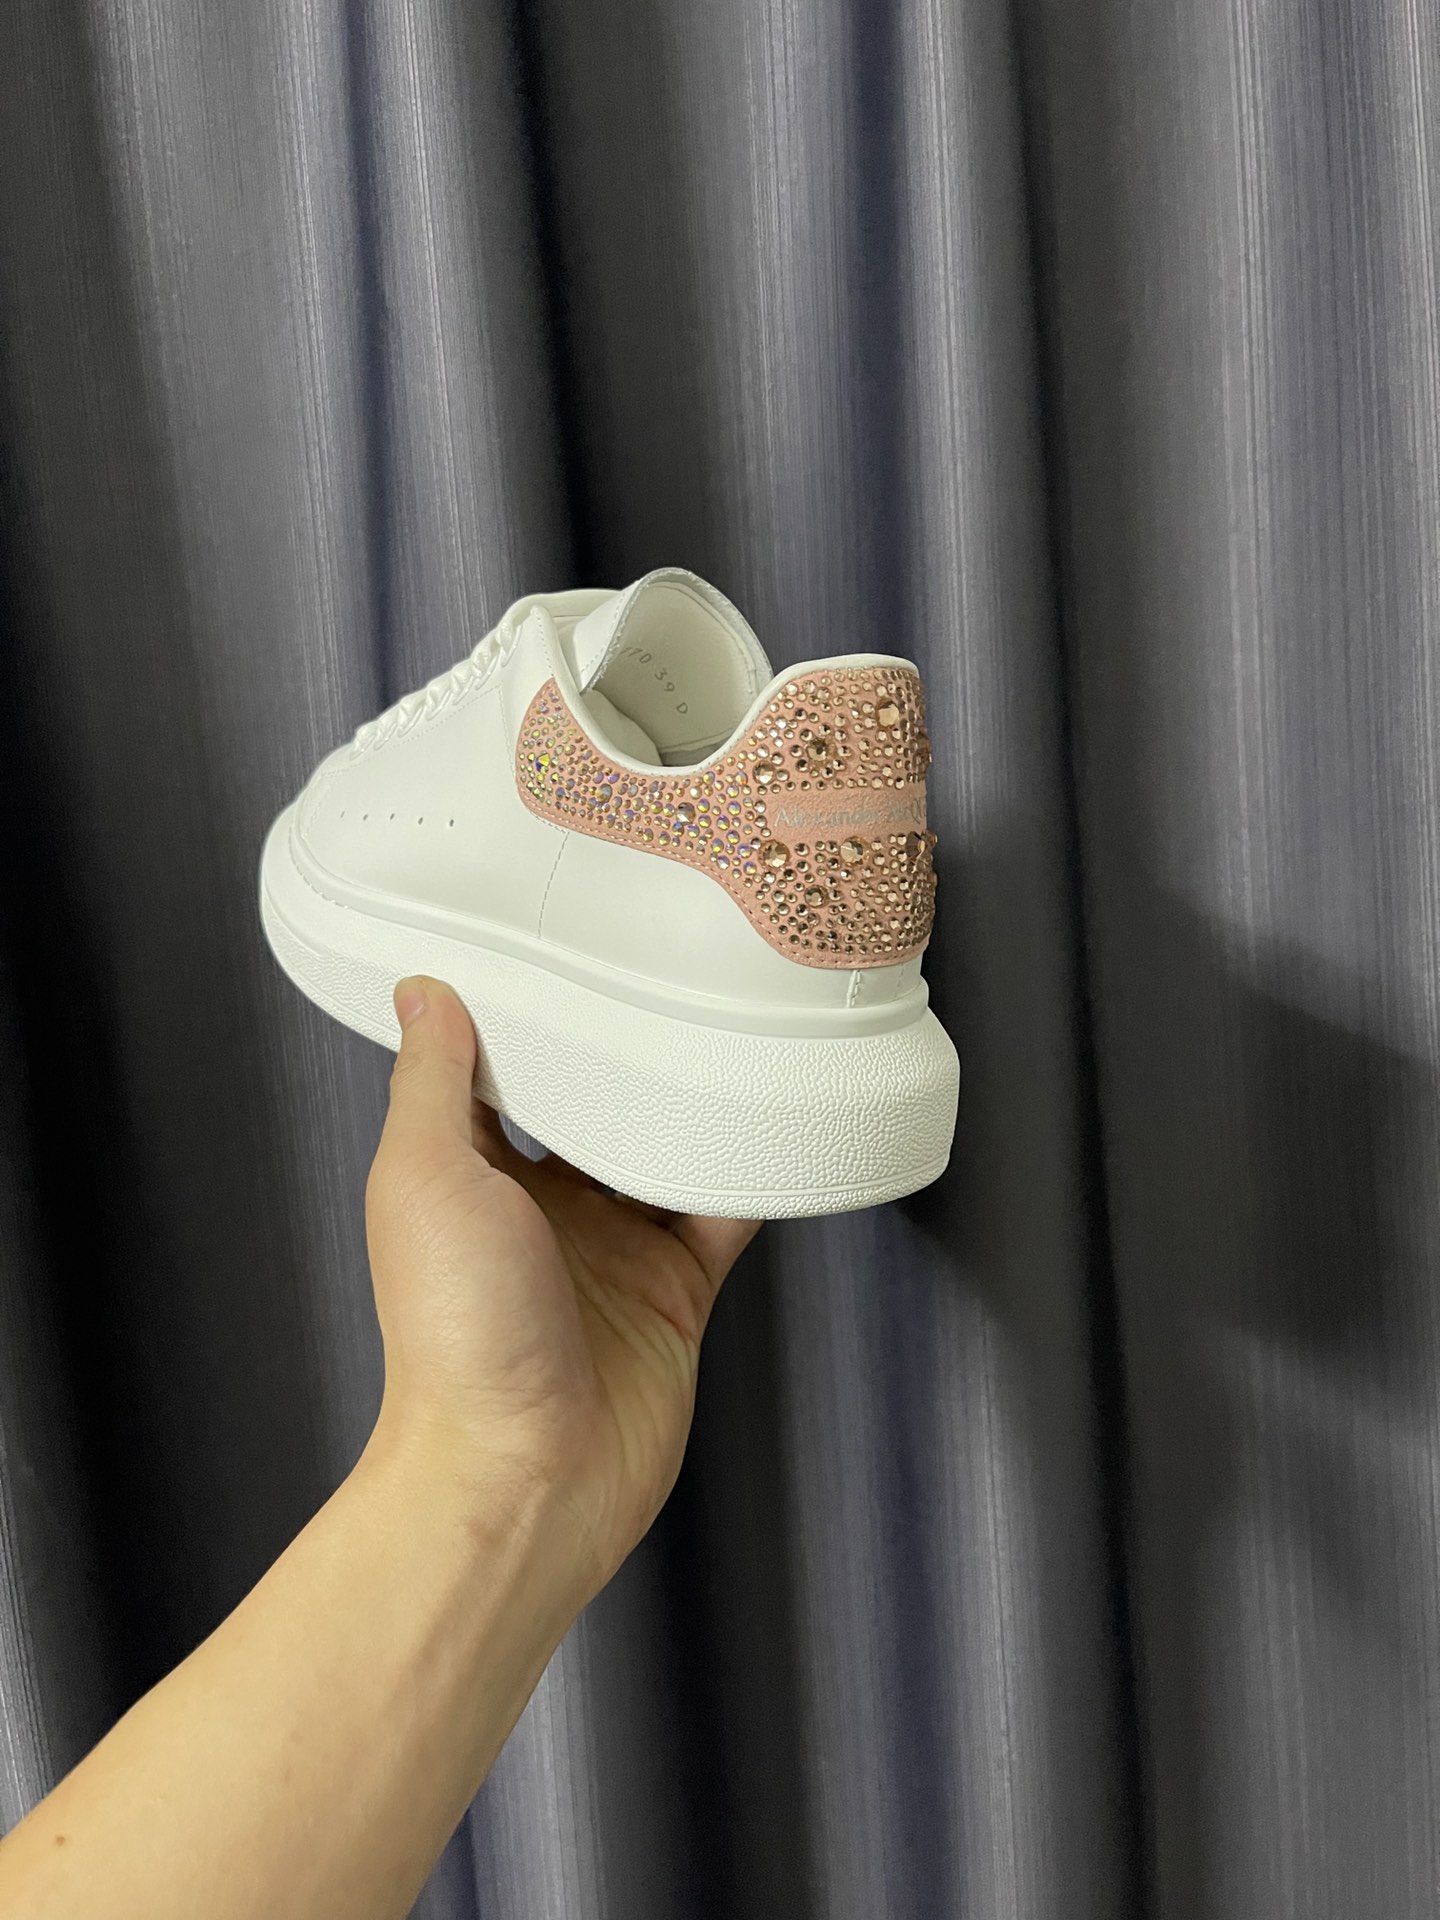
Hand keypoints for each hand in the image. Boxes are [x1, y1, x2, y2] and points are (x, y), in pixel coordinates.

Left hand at [362, 975, 759, 1599]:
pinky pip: (723, 1216)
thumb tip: (422, 991)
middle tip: (672, 973)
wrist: (519, 1475)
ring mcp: (613, 1253)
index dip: (533, 1018)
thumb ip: (430, 1082)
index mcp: (472, 1177)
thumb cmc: (452, 1336)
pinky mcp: (675, 1293)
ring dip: (695, 1104)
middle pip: (596, 1109)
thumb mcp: (425, 1177)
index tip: (565, 950)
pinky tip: (779, 1125)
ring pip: (666, 1153)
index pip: (505, 1075)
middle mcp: (543, 1211)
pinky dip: (752, 1174)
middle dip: (628, 1053)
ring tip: (735, 1029)